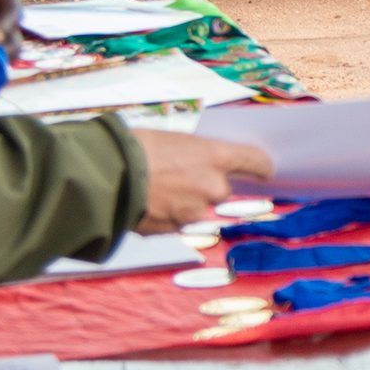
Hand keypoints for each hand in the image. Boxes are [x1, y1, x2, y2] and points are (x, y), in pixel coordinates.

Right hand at [134, 129, 274, 229]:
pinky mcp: (176, 229)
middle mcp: (213, 187)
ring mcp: (195, 212)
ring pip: (197, 207)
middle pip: (221, 189)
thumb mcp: (173, 140)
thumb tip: (200, 166)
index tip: (265, 170)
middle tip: (179, 173)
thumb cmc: (135, 148)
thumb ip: (196, 155)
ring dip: (182, 200)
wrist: (104, 176)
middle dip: (205, 184)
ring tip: (154, 185)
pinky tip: (146, 200)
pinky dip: (166, 213)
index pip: (256, 162)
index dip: (261, 166)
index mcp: (216, 157)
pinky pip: (177, 220)